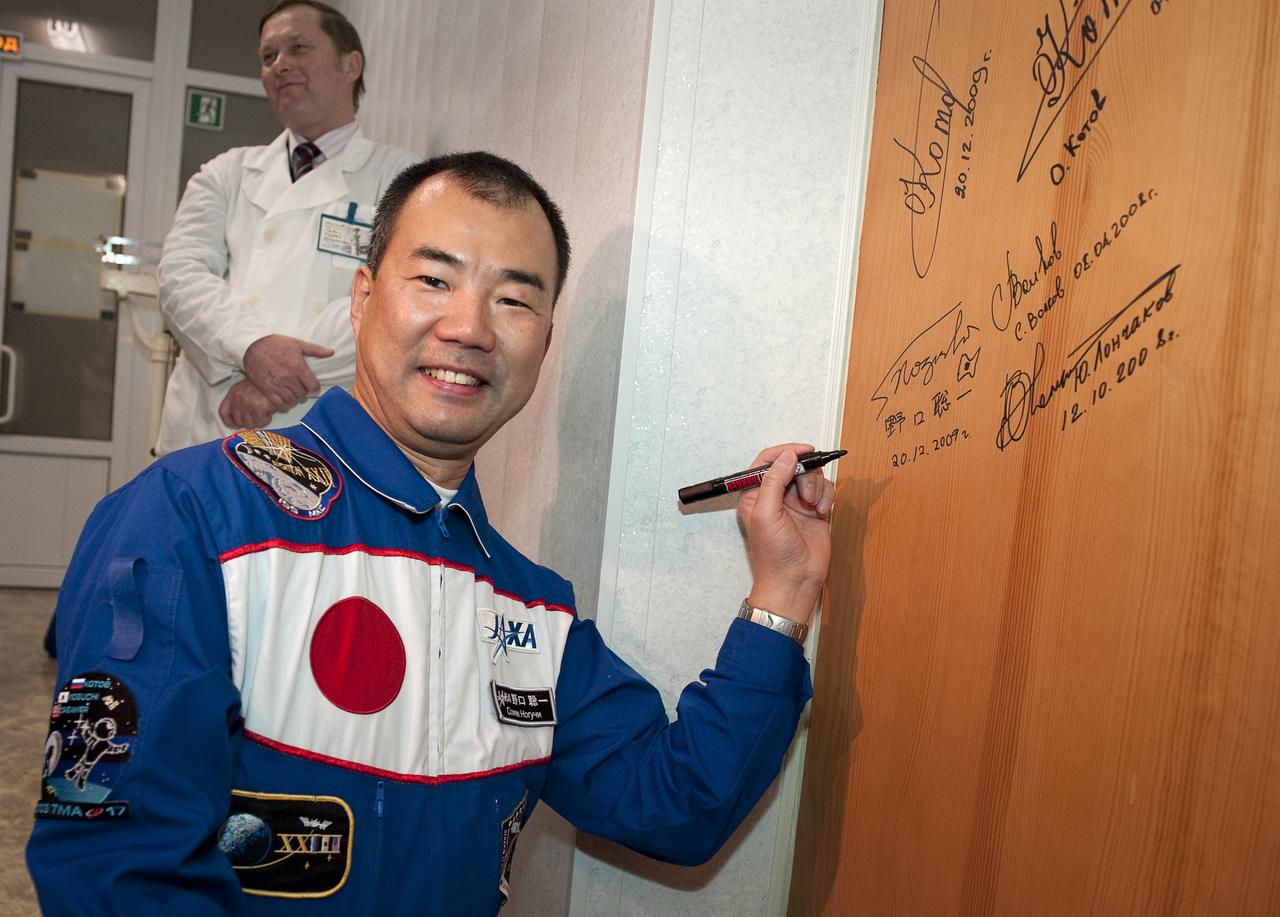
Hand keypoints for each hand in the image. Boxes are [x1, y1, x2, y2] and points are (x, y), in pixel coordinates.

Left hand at [218, 378, 275, 429]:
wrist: (275, 376)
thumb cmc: (263, 383)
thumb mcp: (247, 388)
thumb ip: (240, 400)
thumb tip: (241, 416)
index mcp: (233, 393)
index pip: (223, 412)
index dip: (229, 422)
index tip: (235, 425)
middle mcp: (238, 398)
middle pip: (238, 421)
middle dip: (248, 422)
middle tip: (256, 416)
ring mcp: (246, 403)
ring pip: (250, 424)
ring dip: (258, 420)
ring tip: (264, 411)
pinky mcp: (257, 407)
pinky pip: (261, 422)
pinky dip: (266, 419)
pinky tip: (269, 411)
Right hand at [242, 334, 333, 411]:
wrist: (252, 346)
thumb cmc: (276, 344)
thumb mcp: (297, 343)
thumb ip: (315, 349)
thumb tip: (331, 352)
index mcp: (298, 366)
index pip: (313, 386)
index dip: (314, 387)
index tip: (311, 384)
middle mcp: (288, 377)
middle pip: (302, 394)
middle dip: (304, 392)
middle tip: (300, 387)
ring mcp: (276, 384)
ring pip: (291, 400)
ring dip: (294, 398)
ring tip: (292, 392)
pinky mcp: (266, 389)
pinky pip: (278, 403)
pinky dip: (283, 403)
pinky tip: (282, 396)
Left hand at [735, 443, 835, 623]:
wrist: (795, 581)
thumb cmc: (773, 554)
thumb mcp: (765, 513)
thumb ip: (773, 481)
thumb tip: (787, 456)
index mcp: (754, 493)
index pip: (766, 461)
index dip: (785, 452)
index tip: (804, 451)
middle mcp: (775, 495)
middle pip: (794, 465)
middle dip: (805, 475)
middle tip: (806, 495)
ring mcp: (795, 502)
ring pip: (811, 476)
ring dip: (816, 487)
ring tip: (813, 507)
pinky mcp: (814, 510)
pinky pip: (824, 489)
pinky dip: (826, 497)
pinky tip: (822, 512)